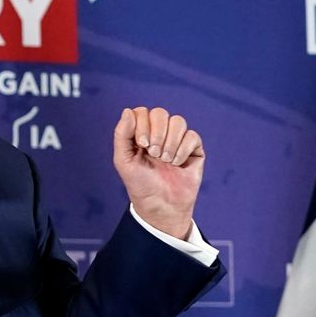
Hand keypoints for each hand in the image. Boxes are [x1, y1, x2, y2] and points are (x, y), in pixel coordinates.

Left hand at [112, 107, 203, 239]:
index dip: (143, 124)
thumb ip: (122, 135)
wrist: (160, 206)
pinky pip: (192, 136)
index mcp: (141, 133)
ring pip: (178, 121)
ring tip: (165, 160)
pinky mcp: (194, 149)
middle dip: (157, 133)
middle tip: (154, 154)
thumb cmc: (140, 185)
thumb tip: (127, 111)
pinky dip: (183, 149)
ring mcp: (177, 140)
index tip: (141, 145)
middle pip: (160, 113)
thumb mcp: (123, 161)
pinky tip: (177, 163)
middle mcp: (159, 134)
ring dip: (170, 142)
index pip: (142, 112)